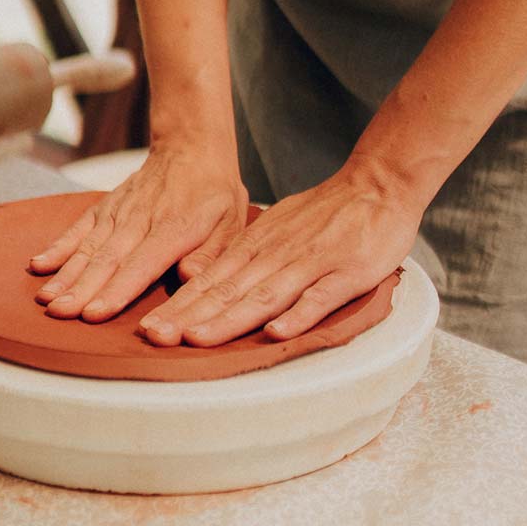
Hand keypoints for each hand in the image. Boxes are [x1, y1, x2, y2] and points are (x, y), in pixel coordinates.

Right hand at [30, 142, 248, 321]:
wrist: (191, 147)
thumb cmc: (214, 192)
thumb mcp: (231, 222)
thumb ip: (211, 253)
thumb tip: (190, 278)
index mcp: (174, 229)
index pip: (142, 265)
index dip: (117, 290)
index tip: (95, 313)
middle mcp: (141, 220)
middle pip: (108, 260)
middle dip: (82, 289)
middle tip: (60, 314)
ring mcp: (119, 212)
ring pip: (89, 247)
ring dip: (66, 274)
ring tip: (47, 299)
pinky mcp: (106, 207)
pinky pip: (79, 228)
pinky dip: (59, 246)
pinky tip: (39, 266)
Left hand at [137, 156, 423, 346]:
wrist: (377, 186)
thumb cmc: (326, 214)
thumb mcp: (276, 229)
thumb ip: (246, 256)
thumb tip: (205, 281)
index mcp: (258, 248)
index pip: (211, 282)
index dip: (179, 306)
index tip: (149, 329)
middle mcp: (277, 256)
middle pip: (227, 291)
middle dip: (189, 317)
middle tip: (154, 337)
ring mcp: (311, 264)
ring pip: (264, 295)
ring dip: (230, 319)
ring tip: (198, 339)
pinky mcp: (346, 272)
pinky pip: (319, 296)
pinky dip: (297, 314)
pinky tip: (277, 333)